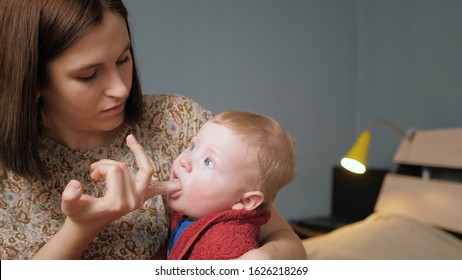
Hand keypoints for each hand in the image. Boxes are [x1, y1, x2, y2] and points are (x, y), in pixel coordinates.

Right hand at [61, 134, 178, 232]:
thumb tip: (75, 184)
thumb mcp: (69, 206)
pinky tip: (178, 185)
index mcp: (117, 202)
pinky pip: (156, 189)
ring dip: (138, 156)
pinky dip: (165, 187)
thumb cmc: (78, 214)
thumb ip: (70, 196)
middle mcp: (132, 201)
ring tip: (131, 141)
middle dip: (107, 163)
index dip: (100, 166)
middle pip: (124, 168)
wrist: (87, 226)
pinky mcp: (140, 199)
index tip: (91, 173)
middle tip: (95, 169)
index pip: (114, 170)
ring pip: (146, 170)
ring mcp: (139, 200)